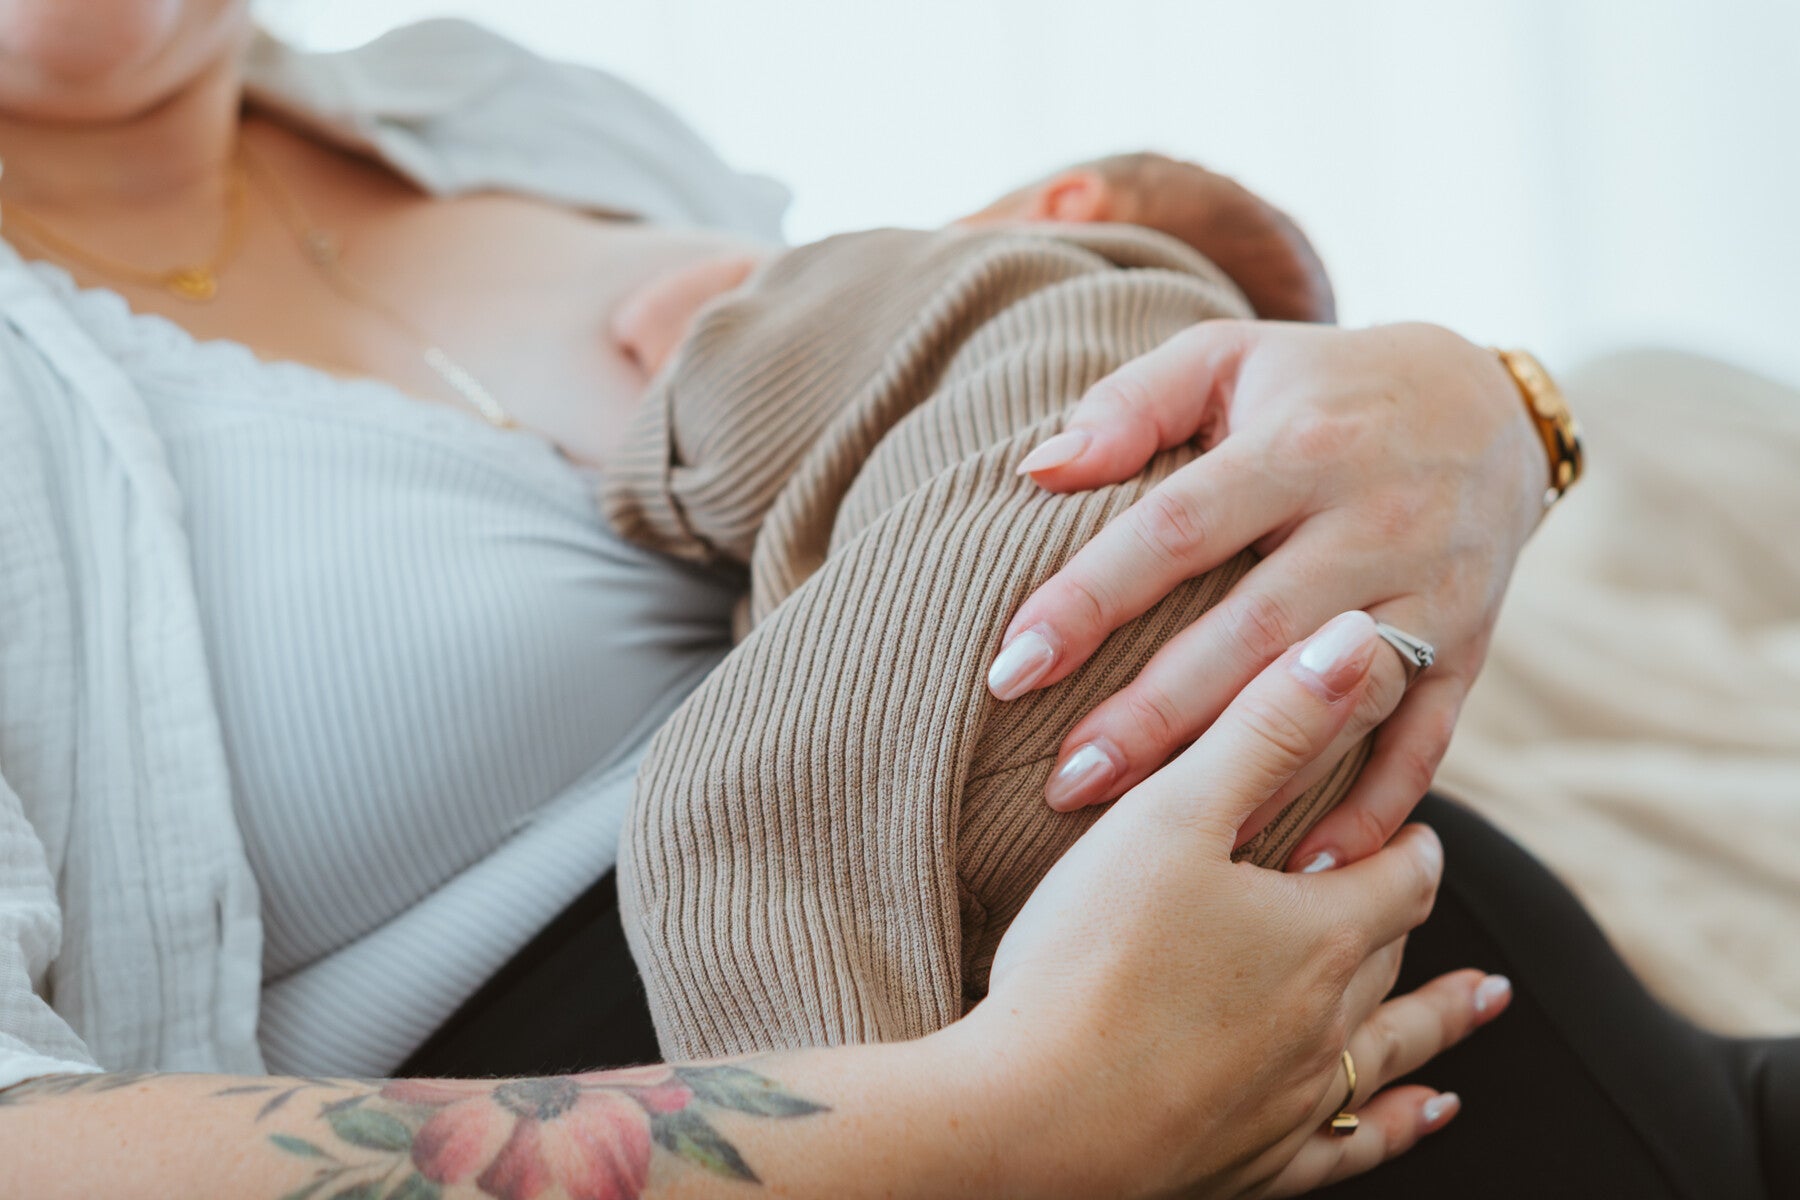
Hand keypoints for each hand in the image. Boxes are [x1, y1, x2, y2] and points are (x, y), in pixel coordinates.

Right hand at [956, 611, 1510, 1198]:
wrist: (1031, 1118)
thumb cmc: (1090, 957)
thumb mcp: (1173, 816)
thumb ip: (1265, 726)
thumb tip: (1357, 639)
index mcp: (1317, 932)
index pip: (1395, 874)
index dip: (1408, 843)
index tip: (1415, 824)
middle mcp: (1325, 1020)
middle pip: (1390, 953)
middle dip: (1407, 910)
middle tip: (1417, 880)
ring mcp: (1292, 1101)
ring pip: (1388, 1048)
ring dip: (1438, 1017)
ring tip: (1485, 999)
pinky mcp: (1253, 1166)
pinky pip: (1352, 1147)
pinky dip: (1396, 1124)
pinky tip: (1426, 1114)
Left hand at [990, 320, 1544, 870]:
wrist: (1487, 407)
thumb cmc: (1319, 386)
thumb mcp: (1228, 357)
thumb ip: (1132, 404)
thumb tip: (1037, 470)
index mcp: (1300, 445)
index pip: (1177, 529)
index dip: (1089, 598)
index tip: (1009, 668)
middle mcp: (1374, 521)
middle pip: (1249, 633)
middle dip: (1154, 716)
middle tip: (1064, 782)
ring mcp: (1430, 594)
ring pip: (1333, 702)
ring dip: (1249, 776)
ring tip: (1156, 836)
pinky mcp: (1470, 650)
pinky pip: (1423, 744)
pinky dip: (1367, 813)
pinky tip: (1294, 872)